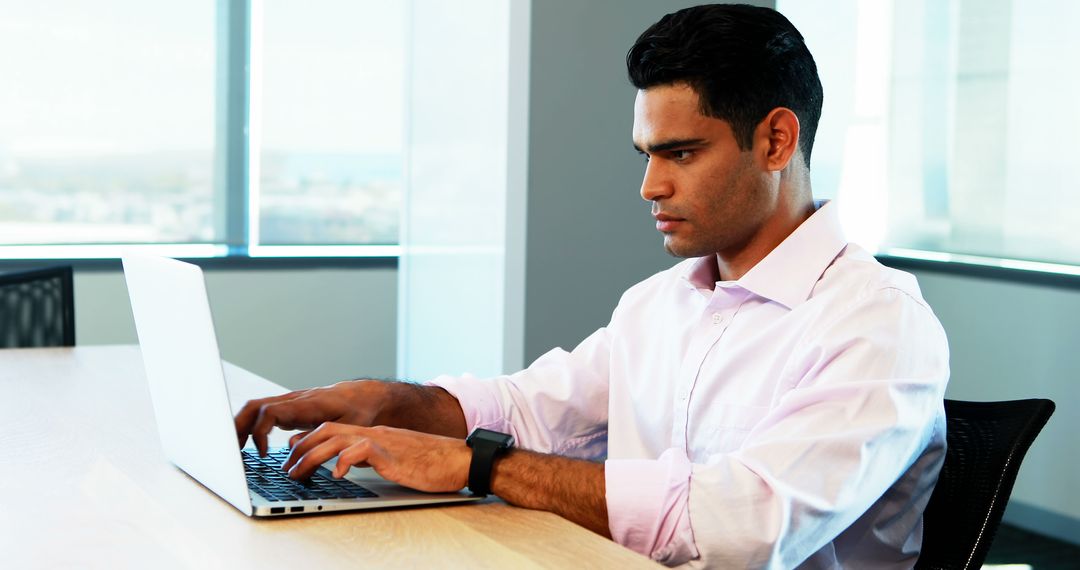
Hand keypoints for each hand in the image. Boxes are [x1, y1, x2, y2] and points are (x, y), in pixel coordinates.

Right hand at [234, 380, 388, 454]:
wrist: (362, 396)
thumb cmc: (357, 411)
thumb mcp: (346, 427)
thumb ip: (321, 436)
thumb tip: (293, 446)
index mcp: (305, 404)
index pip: (269, 412)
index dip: (260, 433)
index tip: (264, 453)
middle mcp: (293, 400)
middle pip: (254, 407)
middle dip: (239, 428)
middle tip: (234, 453)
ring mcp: (288, 402)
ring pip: (254, 408)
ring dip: (240, 427)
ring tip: (236, 451)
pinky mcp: (288, 408)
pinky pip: (262, 413)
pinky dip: (250, 426)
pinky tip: (250, 445)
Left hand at [282, 423, 470, 492]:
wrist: (460, 460)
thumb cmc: (433, 463)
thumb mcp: (393, 459)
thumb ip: (371, 456)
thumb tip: (348, 463)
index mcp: (375, 434)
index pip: (334, 429)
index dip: (309, 439)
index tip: (291, 451)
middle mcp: (375, 433)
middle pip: (329, 430)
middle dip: (303, 447)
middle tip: (286, 466)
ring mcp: (384, 442)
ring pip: (338, 439)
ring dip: (313, 456)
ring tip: (298, 472)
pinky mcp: (393, 454)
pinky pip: (363, 451)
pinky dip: (344, 461)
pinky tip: (336, 474)